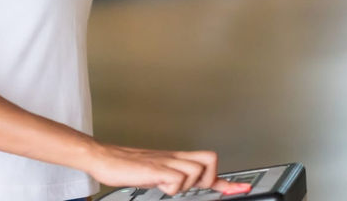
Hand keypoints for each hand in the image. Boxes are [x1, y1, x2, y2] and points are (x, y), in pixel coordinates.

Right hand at [83, 142, 253, 196]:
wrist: (104, 158)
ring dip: (186, 184)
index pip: (209, 164)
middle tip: (192, 187)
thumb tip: (184, 185)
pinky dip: (171, 187)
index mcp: (176, 158)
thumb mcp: (156, 172)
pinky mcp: (155, 169)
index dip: (228, 181)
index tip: (242, 189)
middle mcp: (174, 158)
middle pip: (211, 159)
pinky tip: (158, 185)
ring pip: (196, 171)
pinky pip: (176, 180)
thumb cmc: (126, 166)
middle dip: (208, 178)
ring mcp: (166, 162)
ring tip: (168, 185)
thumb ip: (173, 177)